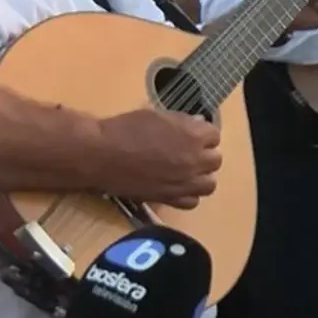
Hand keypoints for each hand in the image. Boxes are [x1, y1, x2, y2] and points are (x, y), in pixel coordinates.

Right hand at [96, 109, 221, 209]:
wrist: (101, 154)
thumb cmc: (126, 129)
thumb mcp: (157, 115)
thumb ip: (182, 122)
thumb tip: (197, 124)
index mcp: (194, 136)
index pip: (215, 136)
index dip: (203, 135)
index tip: (192, 135)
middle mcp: (194, 161)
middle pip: (215, 160)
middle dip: (204, 155)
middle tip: (189, 152)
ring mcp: (183, 183)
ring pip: (209, 184)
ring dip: (201, 176)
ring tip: (187, 171)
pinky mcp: (169, 198)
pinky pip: (191, 202)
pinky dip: (188, 195)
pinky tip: (177, 186)